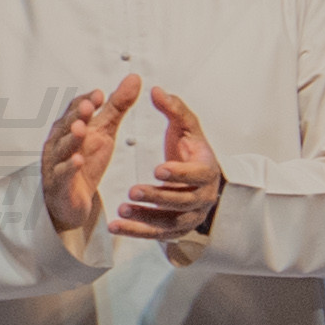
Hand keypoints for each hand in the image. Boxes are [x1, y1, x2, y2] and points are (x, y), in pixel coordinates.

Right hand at [41, 75, 138, 235]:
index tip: (99, 95)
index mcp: (70, 126)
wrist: (72, 200)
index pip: (75, 109)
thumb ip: (118, 106)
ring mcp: (57, 163)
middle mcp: (59, 142)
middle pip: (66, 125)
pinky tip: (78, 161)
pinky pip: (63, 174)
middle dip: (77, 116)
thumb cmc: (85, 160)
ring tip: (81, 129)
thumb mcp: (105, 131)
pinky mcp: (60, 185)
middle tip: (89, 107)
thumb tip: (134, 78)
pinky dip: (69, 167)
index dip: (85, 102)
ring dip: (71, 139)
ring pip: (62, 149)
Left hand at [113, 83, 224, 244]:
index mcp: (207, 170)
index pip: (197, 174)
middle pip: (182, 201)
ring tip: (121, 210)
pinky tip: (117, 226)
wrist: (198, 179)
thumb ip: (173, 109)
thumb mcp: (186, 127)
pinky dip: (136, 232)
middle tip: (133, 190)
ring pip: (169, 222)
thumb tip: (157, 90)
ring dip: (144, 218)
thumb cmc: (190, 151)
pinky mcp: (176, 230)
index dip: (179, 173)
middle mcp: (203, 197)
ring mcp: (190, 217)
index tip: (158, 169)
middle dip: (158, 197)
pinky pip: (156, 234)